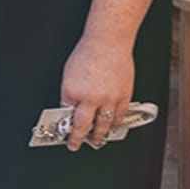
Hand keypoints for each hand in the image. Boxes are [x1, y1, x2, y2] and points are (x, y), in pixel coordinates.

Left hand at [59, 34, 134, 151]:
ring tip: (96, 141)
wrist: (108, 43)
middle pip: (84, 126)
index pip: (67, 116)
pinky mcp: (123, 97)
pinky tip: (111, 127)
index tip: (65, 136)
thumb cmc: (87, 54)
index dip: (66, 128)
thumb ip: (70, 94)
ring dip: (99, 135)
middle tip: (76, 145)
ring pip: (103, 125)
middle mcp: (90, 99)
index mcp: (72, 92)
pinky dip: (114, 123)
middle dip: (78, 139)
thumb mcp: (68, 75)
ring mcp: (108, 99)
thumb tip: (69, 108)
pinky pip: (119, 116)